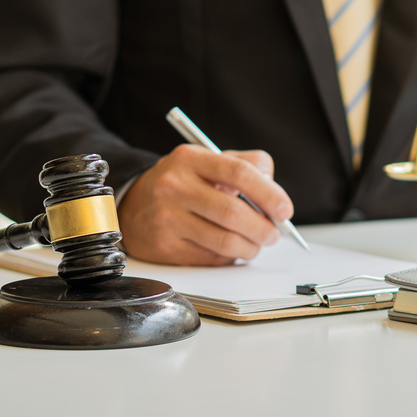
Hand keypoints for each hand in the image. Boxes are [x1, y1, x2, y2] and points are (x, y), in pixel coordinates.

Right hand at [118, 145, 293, 264]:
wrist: (132, 205)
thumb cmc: (182, 183)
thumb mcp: (207, 161)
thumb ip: (245, 165)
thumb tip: (275, 191)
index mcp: (190, 159)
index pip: (239, 173)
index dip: (269, 193)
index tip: (285, 210)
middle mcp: (174, 186)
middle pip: (233, 212)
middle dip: (263, 228)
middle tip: (273, 233)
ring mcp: (167, 218)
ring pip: (225, 241)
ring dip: (251, 247)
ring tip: (256, 244)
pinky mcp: (164, 246)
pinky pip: (211, 257)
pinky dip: (230, 257)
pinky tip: (231, 249)